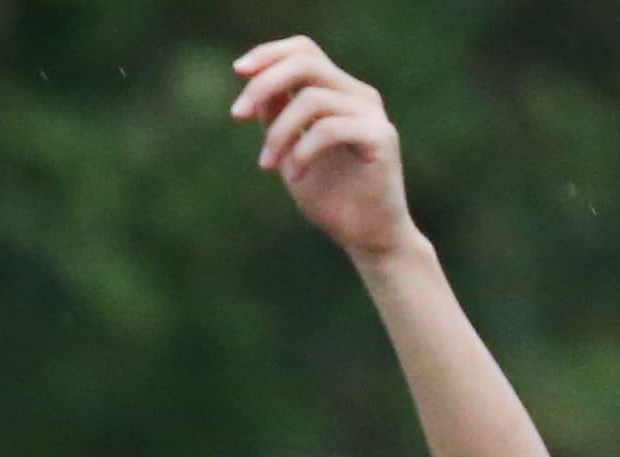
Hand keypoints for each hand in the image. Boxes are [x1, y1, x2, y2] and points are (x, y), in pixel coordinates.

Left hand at [231, 37, 415, 261]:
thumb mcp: (291, 152)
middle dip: (264, 84)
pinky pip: (329, 129)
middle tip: (238, 115)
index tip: (237, 72)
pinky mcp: (382, 137)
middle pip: (306, 63)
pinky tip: (294, 177)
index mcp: (341, 92)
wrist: (368, 241)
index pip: (303, 51)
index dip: (268, 54)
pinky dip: (302, 151)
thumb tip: (256, 85)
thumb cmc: (333, 201)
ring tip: (268, 164)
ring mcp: (372, 114)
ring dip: (279, 132)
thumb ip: (278, 117)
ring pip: (312, 99)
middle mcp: (360, 95)